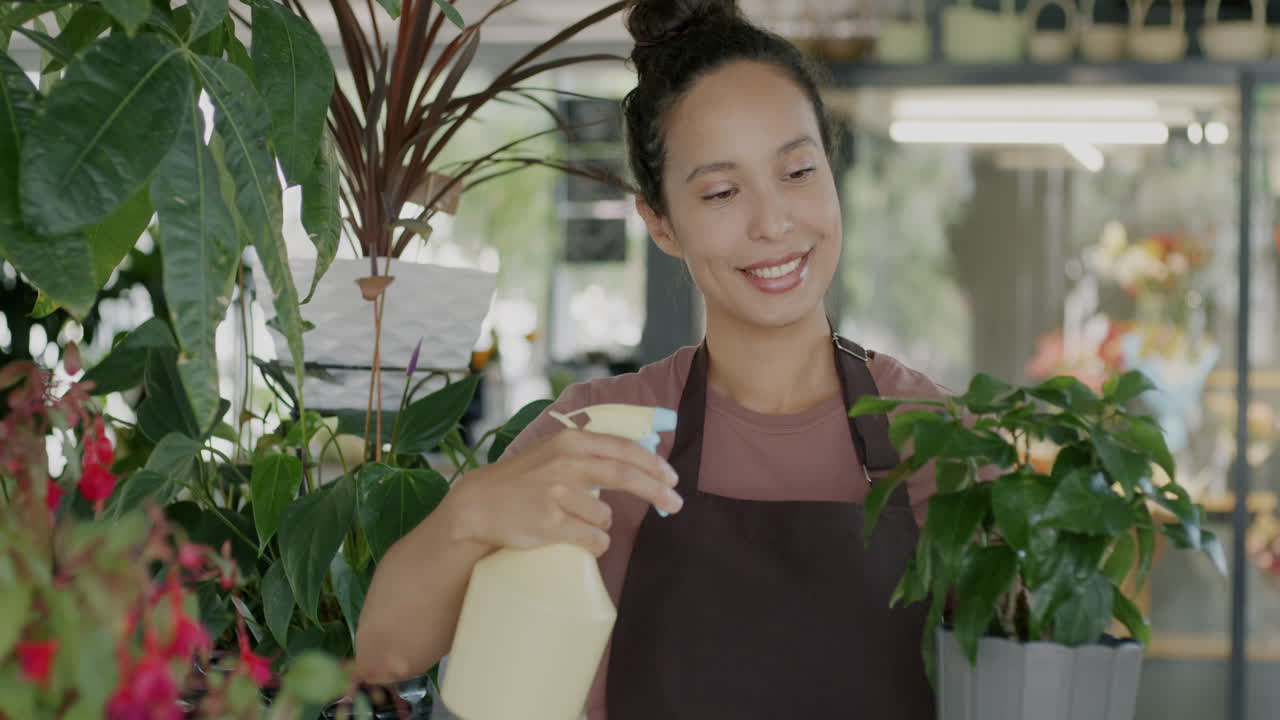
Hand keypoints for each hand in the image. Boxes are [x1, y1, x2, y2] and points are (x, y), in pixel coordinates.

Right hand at [443, 429, 682, 556]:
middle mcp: (566, 463)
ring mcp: (557, 494)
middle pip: (626, 475)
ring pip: (606, 517)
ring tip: (575, 522)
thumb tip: (643, 458)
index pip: (624, 449)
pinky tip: (576, 539)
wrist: (479, 504)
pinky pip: (593, 539)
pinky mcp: (550, 524)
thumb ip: (591, 453)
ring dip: (600, 525)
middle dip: (657, 491)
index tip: (672, 478)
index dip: (653, 464)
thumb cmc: (524, 480)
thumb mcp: (554, 452)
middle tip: (675, 505)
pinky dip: (594, 543)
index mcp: (570, 442)